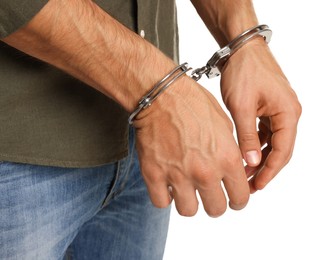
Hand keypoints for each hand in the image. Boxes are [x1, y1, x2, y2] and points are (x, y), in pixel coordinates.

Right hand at [133, 76, 249, 216]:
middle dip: (215, 204)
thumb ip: (230, 153)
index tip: (233, 198)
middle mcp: (204, 171)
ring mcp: (177, 175)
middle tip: (210, 195)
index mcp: (226, 158)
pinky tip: (168, 185)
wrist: (161, 95)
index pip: (241, 197)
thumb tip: (232, 171)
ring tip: (187, 191)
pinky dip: (165, 197)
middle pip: (216, 210)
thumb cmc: (193, 104)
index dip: (238, 200)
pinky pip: (161, 203)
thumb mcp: (224, 125)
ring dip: (190, 203)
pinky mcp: (153, 174)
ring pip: (189, 211)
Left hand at [220, 38, 301, 192]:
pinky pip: (265, 132)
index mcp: (288, 113)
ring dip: (259, 158)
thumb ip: (246, 136)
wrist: (241, 48)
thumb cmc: (243, 71)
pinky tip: (244, 154)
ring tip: (244, 174)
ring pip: (272, 143)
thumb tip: (253, 163)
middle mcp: (288, 113)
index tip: (258, 186)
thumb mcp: (241, 107)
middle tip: (250, 185)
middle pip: (280, 149)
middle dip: (265, 169)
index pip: (283, 151)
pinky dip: (256, 145)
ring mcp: (279, 110)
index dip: (270, 172)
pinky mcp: (269, 108)